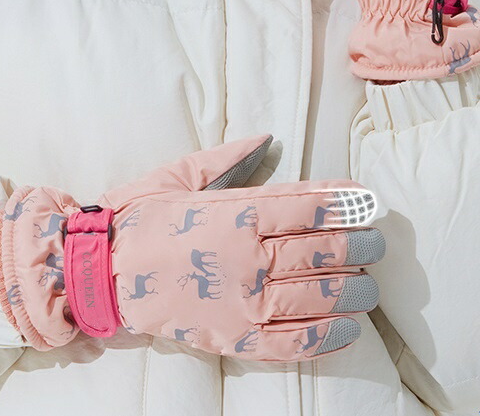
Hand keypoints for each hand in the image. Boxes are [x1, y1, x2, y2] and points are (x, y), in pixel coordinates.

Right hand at [0, 134, 385, 360]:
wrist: (101, 272)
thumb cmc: (141, 217)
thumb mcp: (183, 174)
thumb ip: (230, 158)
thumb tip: (267, 137)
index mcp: (237, 213)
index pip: (310, 208)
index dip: (347, 205)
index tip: (370, 203)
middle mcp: (248, 258)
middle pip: (322, 250)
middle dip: (360, 246)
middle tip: (378, 243)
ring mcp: (243, 302)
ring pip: (317, 297)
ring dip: (353, 290)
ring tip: (371, 284)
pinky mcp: (235, 338)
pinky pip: (293, 343)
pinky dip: (327, 337)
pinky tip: (349, 329)